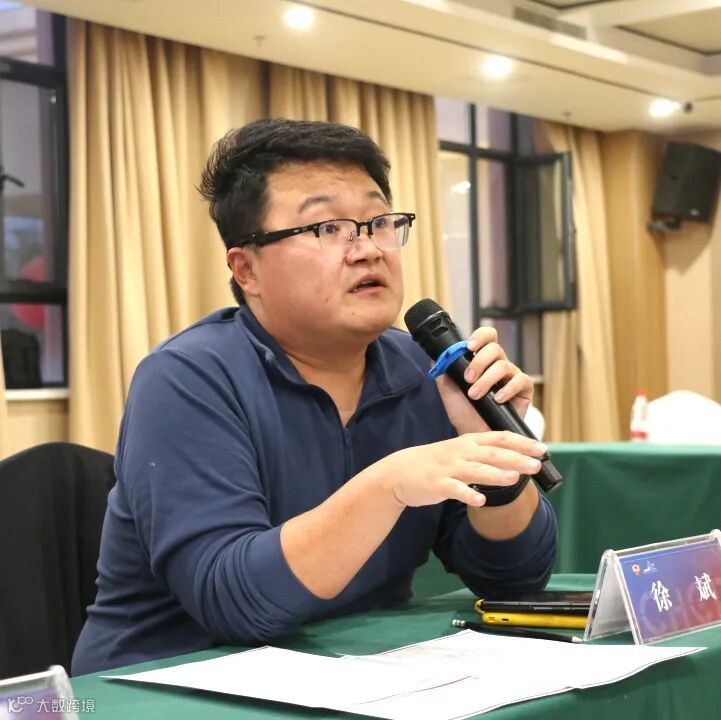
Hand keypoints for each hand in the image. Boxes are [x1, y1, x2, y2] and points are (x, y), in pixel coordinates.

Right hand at [368, 431, 545, 508]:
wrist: (400, 472)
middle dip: (516, 458)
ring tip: (514, 479)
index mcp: (468, 442)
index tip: (542, 449)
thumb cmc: (434, 462)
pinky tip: (481, 500)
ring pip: (475, 470)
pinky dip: (468, 494)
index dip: (521, 442)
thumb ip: (484, 454)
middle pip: (492, 453)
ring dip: (495, 474)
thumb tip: (514, 460)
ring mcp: (448, 468)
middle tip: (536, 464)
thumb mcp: (459, 451)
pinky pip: (454, 489)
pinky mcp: (437, 484)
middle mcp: (460, 452)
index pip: (499, 438)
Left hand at [436, 327, 533, 434]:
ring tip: (475, 395)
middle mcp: (498, 364)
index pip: (487, 337)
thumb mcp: (448, 390)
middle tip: (467, 378)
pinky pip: (520, 380)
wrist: (476, 434)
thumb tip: (435, 355)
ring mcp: (512, 376)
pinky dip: (507, 389)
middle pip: (495, 348)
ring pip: (504, 365)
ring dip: (486, 380)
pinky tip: (497, 399)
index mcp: (482, 360)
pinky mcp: (524, 389)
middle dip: (479, 362)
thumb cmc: (464, 412)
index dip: (480, 336)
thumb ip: (443, 371)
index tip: (468, 346)